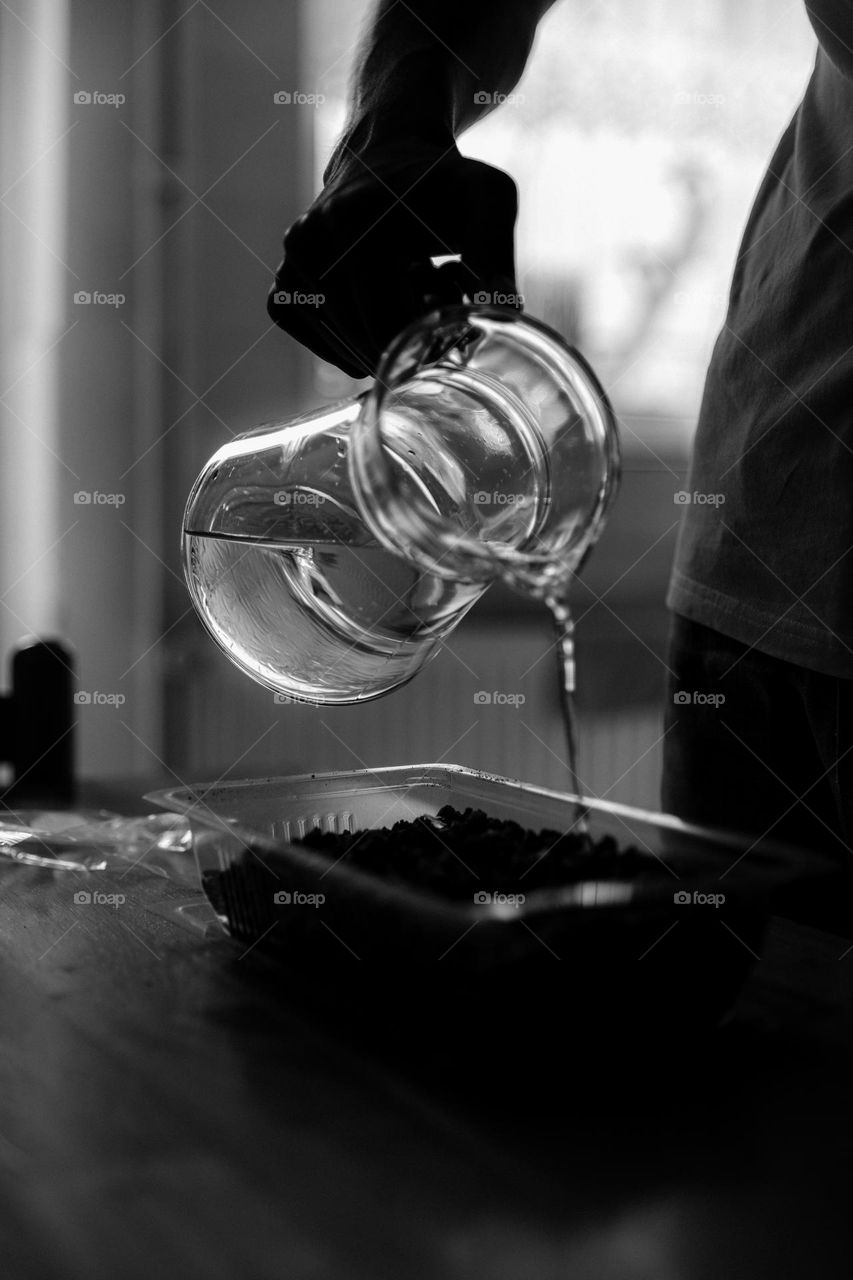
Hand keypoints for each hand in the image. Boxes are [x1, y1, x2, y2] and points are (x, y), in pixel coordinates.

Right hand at [267, 138, 519, 377]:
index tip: (455, 310)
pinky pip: (322, 347)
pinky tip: (377, 308)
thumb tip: (503, 312)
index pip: (391, 328)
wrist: (389, 156)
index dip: (432, 339)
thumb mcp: (488, 196)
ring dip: (387, 342)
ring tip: (407, 295)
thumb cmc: (445, 181)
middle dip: (412, 343)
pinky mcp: (283, 289)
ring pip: (348, 354)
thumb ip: (497, 248)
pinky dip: (356, 344)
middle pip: (369, 346)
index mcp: (352, 226)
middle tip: (434, 300)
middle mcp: (309, 244)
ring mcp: (290, 269)